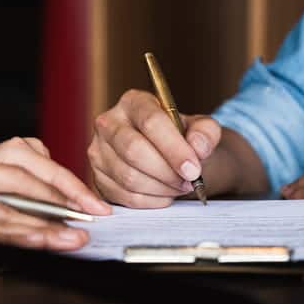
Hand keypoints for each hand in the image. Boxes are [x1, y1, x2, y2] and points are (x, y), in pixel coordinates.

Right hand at [0, 137, 109, 249]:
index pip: (24, 160)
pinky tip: (30, 238)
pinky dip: (7, 229)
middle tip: (93, 215)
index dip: (62, 180)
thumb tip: (34, 207)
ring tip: (70, 238)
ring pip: (3, 200)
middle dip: (64, 194)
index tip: (90, 202)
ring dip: (41, 223)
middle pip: (22, 170)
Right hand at [88, 89, 221, 207]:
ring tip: (179, 186)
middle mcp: (109, 123)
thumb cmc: (181, 139)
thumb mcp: (201, 129)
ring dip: (161, 188)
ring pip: (128, 177)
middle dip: (167, 172)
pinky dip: (150, 201)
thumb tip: (198, 146)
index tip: (193, 169)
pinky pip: (124, 196)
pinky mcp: (98, 177)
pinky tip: (164, 194)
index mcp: (133, 102)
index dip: (173, 149)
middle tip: (189, 181)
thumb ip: (206, 132)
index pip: (150, 122)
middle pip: (134, 150)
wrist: (168, 155)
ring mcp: (98, 151)